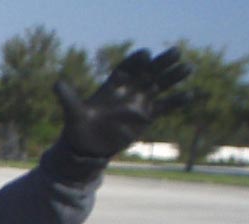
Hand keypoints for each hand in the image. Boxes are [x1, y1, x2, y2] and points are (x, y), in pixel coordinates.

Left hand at [55, 47, 190, 158]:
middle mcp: (129, 89)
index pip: (127, 68)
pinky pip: (166, 106)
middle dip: (161, 63)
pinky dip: (177, 100)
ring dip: (174, 76)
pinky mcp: (147, 115)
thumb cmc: (79, 127)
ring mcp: (140, 101)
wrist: (88, 146)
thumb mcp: (74, 113)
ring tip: (189, 67)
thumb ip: (68, 98)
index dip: (136, 61)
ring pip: (160, 85)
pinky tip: (191, 94)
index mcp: (113, 85)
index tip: (146, 54)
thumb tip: (56, 84)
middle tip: (176, 52)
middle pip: (148, 72)